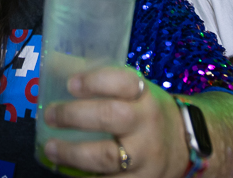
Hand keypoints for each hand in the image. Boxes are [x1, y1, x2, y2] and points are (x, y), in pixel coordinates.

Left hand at [42, 66, 186, 176]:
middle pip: (112, 117)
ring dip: (73, 153)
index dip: (96, 82)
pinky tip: (68, 169)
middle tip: (50, 115)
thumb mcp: (133, 92)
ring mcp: (145, 156)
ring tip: (51, 147)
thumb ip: (100, 82)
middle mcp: (147, 124)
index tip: (71, 84)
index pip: (124, 82)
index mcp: (145, 96)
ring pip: (107, 156)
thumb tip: (54, 65)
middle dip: (75, 115)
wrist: (182, 146)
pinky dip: (86, 177)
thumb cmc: (146, 113)